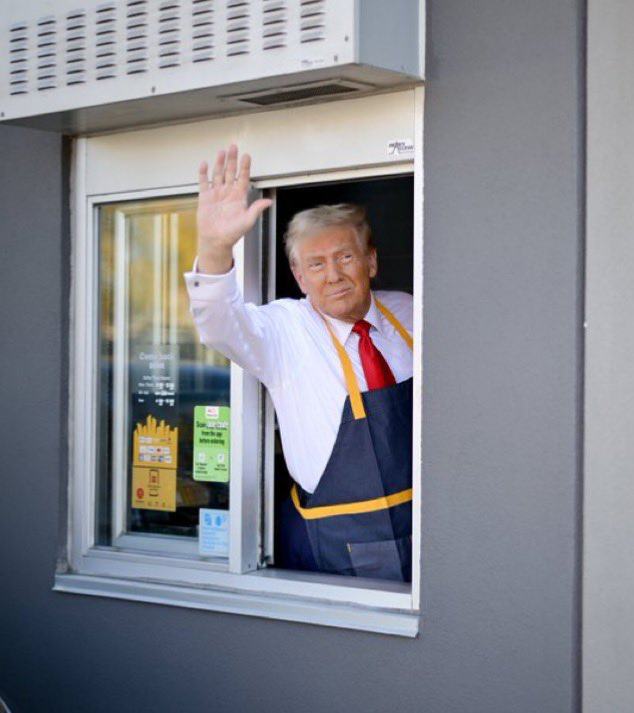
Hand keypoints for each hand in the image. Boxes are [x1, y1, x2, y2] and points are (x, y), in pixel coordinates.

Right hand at [197, 144, 271, 273]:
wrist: (216, 240)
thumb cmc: (233, 233)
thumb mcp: (248, 221)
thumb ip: (256, 209)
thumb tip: (269, 202)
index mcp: (239, 197)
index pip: (243, 178)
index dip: (245, 167)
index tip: (247, 156)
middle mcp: (228, 193)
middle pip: (230, 172)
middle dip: (232, 159)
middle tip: (234, 147)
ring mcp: (216, 194)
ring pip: (218, 174)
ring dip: (220, 163)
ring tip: (222, 152)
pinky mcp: (205, 197)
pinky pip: (204, 182)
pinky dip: (203, 173)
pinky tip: (205, 164)